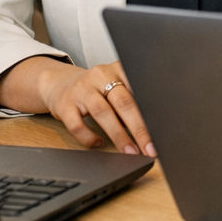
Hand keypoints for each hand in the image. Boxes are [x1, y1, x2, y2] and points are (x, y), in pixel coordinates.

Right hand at [25, 58, 154, 154]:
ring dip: (119, 135)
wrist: (59, 83)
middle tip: (150, 147)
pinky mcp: (64, 105)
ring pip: (102, 112)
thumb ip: (131, 100)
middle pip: (123, 101)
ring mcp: (80, 90)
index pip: (138, 88)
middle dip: (139, 127)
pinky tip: (99, 143)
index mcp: (116, 69)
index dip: (151, 110)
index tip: (162, 129)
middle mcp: (99, 76)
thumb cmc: (96, 89)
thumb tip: (153, 127)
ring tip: (130, 151)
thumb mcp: (115, 87)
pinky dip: (89, 137)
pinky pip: (77, 124)